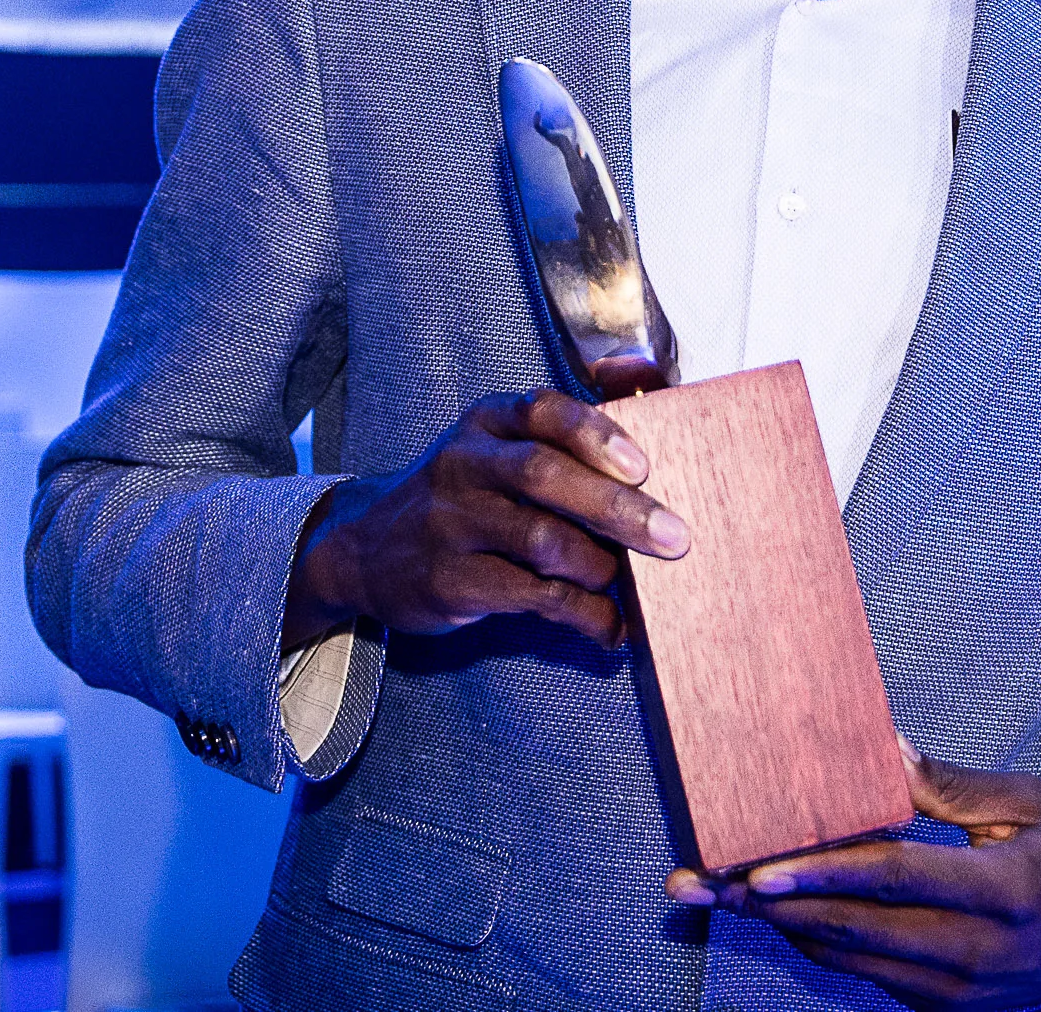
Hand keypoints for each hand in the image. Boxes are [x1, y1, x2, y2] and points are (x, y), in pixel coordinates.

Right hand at [281, 389, 687, 650]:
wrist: (366, 549)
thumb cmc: (464, 496)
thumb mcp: (495, 449)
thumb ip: (561, 437)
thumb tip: (650, 412)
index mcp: (487, 423)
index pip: (544, 412)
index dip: (597, 435)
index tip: (644, 466)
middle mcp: (464, 465)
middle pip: (545, 476)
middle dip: (617, 507)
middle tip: (674, 538)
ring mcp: (451, 523)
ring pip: (539, 539)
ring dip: (599, 565)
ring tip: (630, 584)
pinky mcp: (448, 581)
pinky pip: (528, 595)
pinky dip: (582, 614)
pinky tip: (610, 628)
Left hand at [666, 744, 1040, 1008]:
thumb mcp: (1027, 800)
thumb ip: (949, 784)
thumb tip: (880, 745)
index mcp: (1005, 890)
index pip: (895, 880)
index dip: (821, 874)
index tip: (755, 871)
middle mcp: (977, 953)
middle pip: (853, 928)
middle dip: (767, 905)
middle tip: (697, 882)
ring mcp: (960, 991)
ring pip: (849, 957)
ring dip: (778, 925)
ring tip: (711, 894)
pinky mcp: (947, 1008)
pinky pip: (868, 973)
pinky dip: (819, 940)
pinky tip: (775, 911)